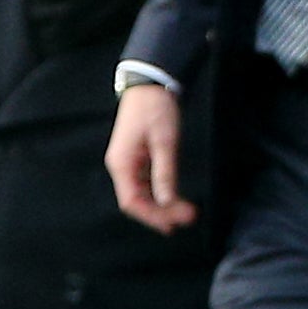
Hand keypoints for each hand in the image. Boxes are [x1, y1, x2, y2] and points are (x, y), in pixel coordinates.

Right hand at [108, 82, 197, 231]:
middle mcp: (121, 166)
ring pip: (142, 193)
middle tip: (187, 219)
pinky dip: (160, 192)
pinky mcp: (137, 157)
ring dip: (162, 204)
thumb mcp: (165, 142)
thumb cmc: (156, 109)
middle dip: (160, 213)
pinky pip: (146, 182)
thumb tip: (167, 201)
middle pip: (137, 200)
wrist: (150, 83)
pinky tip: (174, 198)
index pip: (132, 201)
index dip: (152, 217)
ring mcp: (127, 162)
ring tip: (185, 212)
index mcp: (121, 164)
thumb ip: (165, 173)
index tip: (174, 225)